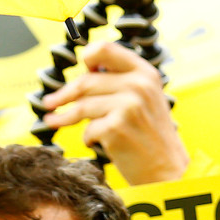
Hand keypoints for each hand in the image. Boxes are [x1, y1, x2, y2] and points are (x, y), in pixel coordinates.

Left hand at [39, 41, 188, 185]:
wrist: (170, 171)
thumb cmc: (152, 137)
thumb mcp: (147, 100)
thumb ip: (123, 81)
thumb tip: (87, 70)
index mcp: (145, 73)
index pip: (104, 49)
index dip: (87, 58)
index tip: (81, 70)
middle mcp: (138, 85)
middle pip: (87, 81)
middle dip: (64, 94)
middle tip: (50, 103)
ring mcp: (128, 106)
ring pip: (82, 105)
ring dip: (66, 117)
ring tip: (54, 122)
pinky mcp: (116, 127)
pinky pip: (87, 128)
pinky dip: (87, 138)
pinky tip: (95, 143)